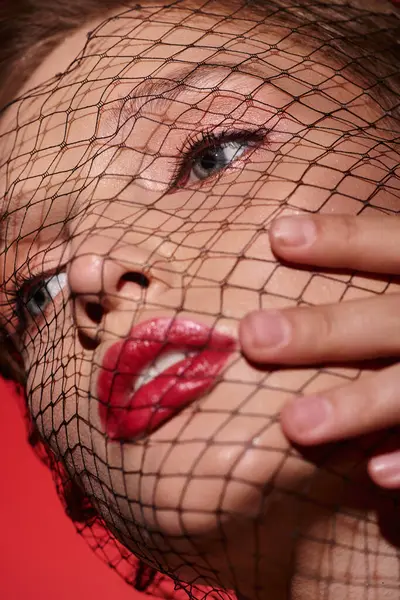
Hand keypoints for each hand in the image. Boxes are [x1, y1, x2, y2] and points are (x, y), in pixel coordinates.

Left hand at [239, 214, 399, 487]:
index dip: (344, 238)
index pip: (399, 245)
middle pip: (393, 318)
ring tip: (293, 425)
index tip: (278, 235)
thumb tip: (308, 237)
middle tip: (254, 336)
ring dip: (359, 403)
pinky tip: (374, 474)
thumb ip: (397, 258)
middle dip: (324, 329)